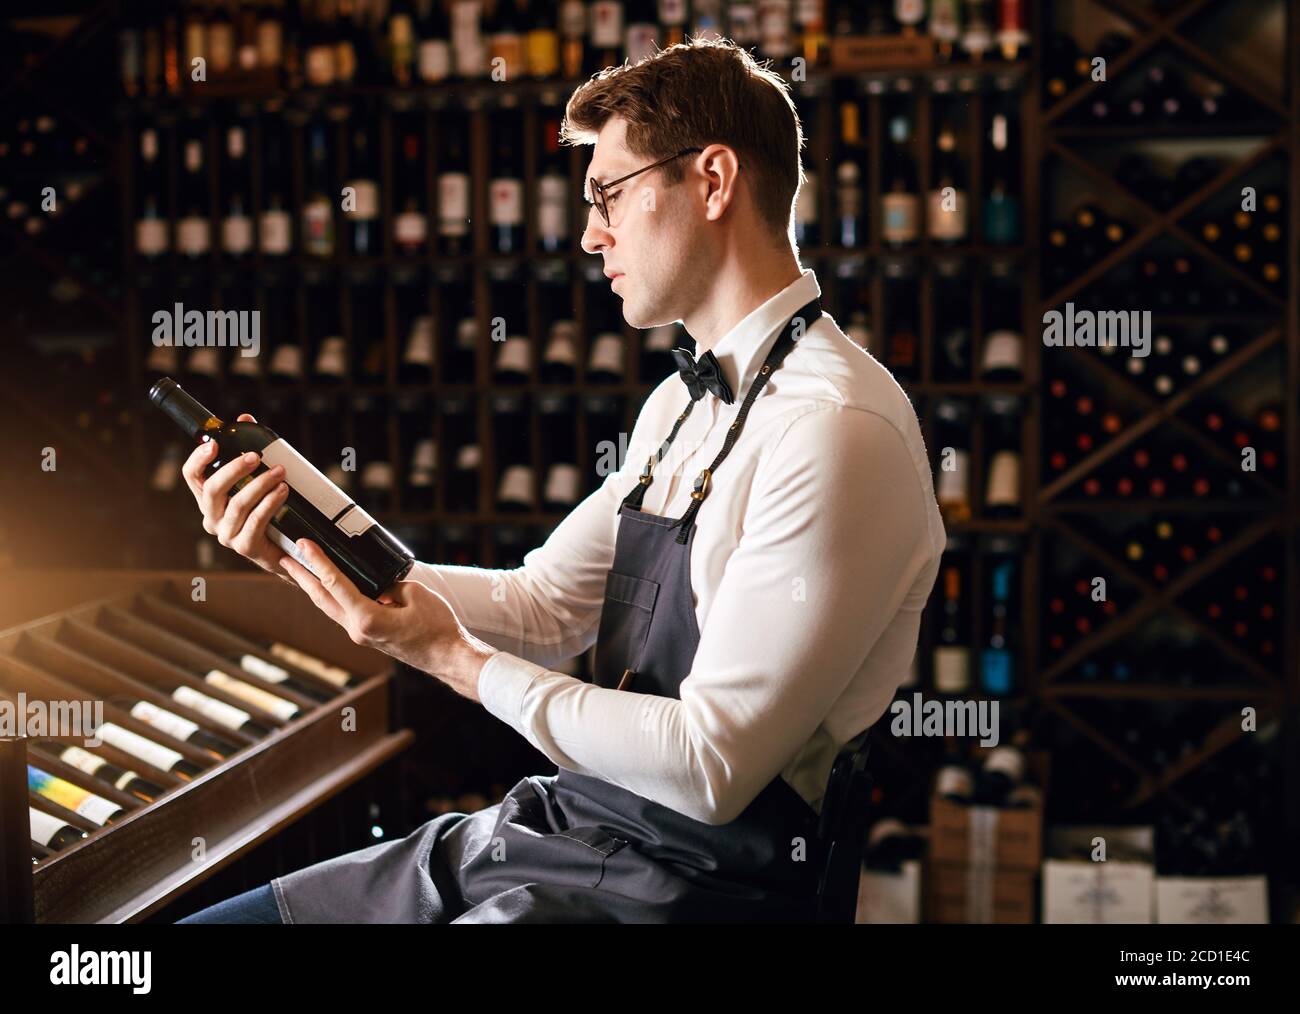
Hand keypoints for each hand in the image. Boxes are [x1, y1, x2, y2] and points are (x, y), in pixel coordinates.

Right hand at [181, 412, 291, 579]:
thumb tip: (245, 418)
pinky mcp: (245, 547)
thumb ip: (248, 449)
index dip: (198, 459)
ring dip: (260, 485)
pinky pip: (255, 521)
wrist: (286, 549)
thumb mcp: (256, 478)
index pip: (192, 476)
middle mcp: (212, 517)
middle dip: (233, 470)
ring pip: (237, 505)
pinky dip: (270, 503)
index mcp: (209, 499)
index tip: (214, 444)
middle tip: (255, 455)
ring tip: (279, 472)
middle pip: (212, 490)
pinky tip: (282, 491)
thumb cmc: (268, 510)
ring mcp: (226, 535)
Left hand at [278, 538, 497, 701]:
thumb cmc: (437, 627)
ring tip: (299, 571)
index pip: (335, 583)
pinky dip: (332, 598)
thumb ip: (391, 585)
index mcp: (367, 617)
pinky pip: (344, 612)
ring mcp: (361, 635)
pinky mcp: (368, 636)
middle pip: (322, 598)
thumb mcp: (416, 595)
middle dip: (302, 577)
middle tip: (286, 558)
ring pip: (330, 607)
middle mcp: (357, 629)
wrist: (446, 656)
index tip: (304, 544)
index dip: (318, 561)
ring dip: (314, 588)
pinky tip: (329, 588)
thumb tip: (378, 585)